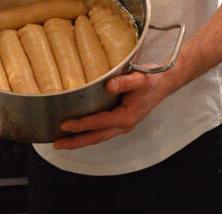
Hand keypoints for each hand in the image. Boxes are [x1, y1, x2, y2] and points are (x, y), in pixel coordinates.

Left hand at [53, 69, 168, 149]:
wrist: (164, 83)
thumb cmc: (152, 80)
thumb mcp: (140, 78)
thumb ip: (125, 82)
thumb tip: (109, 85)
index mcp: (126, 116)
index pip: (99, 123)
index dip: (81, 124)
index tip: (64, 125)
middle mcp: (124, 125)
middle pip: (96, 137)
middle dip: (76, 142)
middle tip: (57, 145)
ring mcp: (123, 125)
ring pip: (98, 136)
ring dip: (80, 140)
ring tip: (63, 142)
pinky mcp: (121, 121)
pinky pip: (102, 131)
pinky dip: (89, 133)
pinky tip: (79, 131)